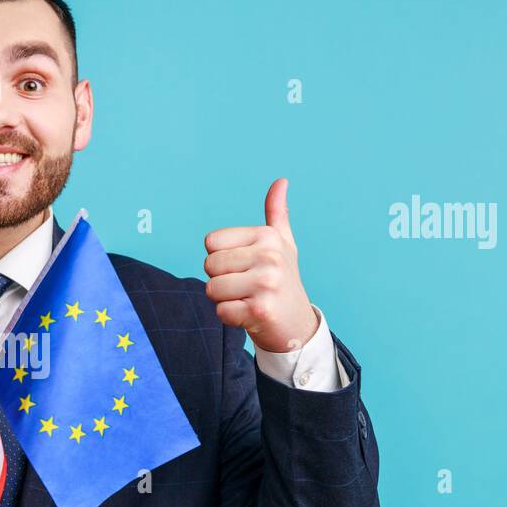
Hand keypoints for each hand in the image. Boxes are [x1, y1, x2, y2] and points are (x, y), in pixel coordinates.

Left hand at [203, 177, 318, 353]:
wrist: (297, 325)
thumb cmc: (283, 281)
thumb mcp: (282, 244)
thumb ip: (276, 214)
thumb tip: (281, 181)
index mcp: (268, 236)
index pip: (211, 242)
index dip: (220, 258)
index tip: (243, 268)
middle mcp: (269, 257)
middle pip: (209, 266)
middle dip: (220, 280)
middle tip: (245, 287)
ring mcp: (266, 284)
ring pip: (212, 289)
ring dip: (223, 300)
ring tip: (247, 300)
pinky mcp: (260, 311)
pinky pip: (220, 312)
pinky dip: (229, 318)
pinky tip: (249, 315)